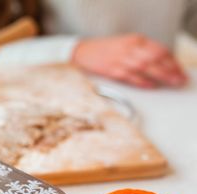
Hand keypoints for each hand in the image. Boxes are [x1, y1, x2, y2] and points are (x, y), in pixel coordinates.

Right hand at [71, 34, 186, 88]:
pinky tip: (151, 85)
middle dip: (170, 70)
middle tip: (178, 79)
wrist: (82, 51)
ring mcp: (120, 58)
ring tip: (170, 82)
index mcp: (135, 40)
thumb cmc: (105, 50)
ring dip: (160, 75)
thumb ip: (141, 52)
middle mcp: (129, 47)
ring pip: (145, 67)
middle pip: (155, 58)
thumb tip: (160, 64)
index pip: (160, 49)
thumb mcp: (126, 45)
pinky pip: (130, 76)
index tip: (179, 70)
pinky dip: (142, 81)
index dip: (172, 61)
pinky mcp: (111, 69)